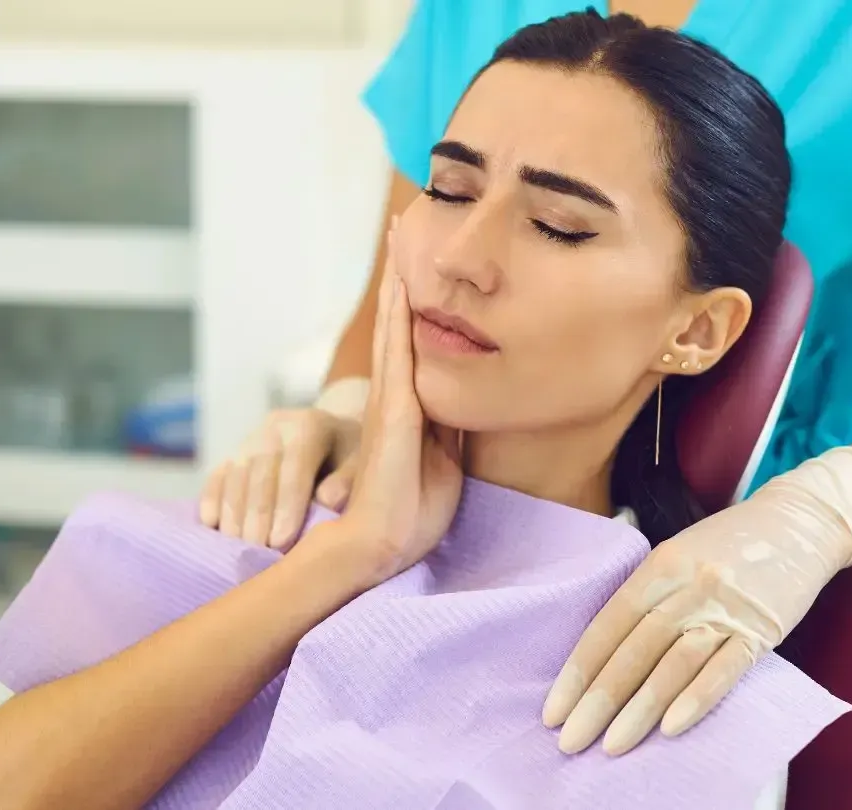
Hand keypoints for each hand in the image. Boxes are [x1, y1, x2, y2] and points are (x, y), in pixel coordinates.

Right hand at [199, 407, 362, 548]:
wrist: (333, 433)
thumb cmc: (351, 459)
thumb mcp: (362, 464)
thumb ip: (349, 480)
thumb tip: (328, 501)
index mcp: (311, 425)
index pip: (295, 467)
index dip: (287, 505)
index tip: (280, 542)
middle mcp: (276, 426)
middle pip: (260, 472)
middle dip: (257, 515)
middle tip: (257, 551)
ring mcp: (251, 438)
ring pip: (235, 474)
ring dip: (233, 512)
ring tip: (236, 547)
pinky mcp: (233, 453)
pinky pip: (217, 475)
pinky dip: (212, 499)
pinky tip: (211, 525)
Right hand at [337, 219, 463, 584]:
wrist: (383, 542)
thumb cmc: (412, 508)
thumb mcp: (445, 456)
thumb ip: (450, 424)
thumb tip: (468, 396)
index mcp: (410, 403)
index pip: (414, 339)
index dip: (415, 298)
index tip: (417, 258)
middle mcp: (396, 393)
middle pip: (398, 321)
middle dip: (401, 274)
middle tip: (402, 225)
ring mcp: (392, 400)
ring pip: (395, 328)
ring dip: (398, 283)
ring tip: (400, 238)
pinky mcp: (395, 414)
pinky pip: (398, 357)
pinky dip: (399, 320)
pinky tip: (403, 290)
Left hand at [541, 446, 851, 755]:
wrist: (803, 521)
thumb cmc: (732, 541)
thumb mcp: (680, 550)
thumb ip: (646, 591)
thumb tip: (604, 651)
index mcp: (661, 563)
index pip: (609, 624)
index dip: (580, 670)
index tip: (554, 709)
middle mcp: (690, 585)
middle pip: (635, 649)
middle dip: (599, 700)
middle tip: (571, 740)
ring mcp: (727, 607)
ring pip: (674, 664)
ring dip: (640, 709)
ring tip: (612, 746)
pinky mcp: (762, 629)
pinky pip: (725, 669)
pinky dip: (697, 698)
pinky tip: (670, 727)